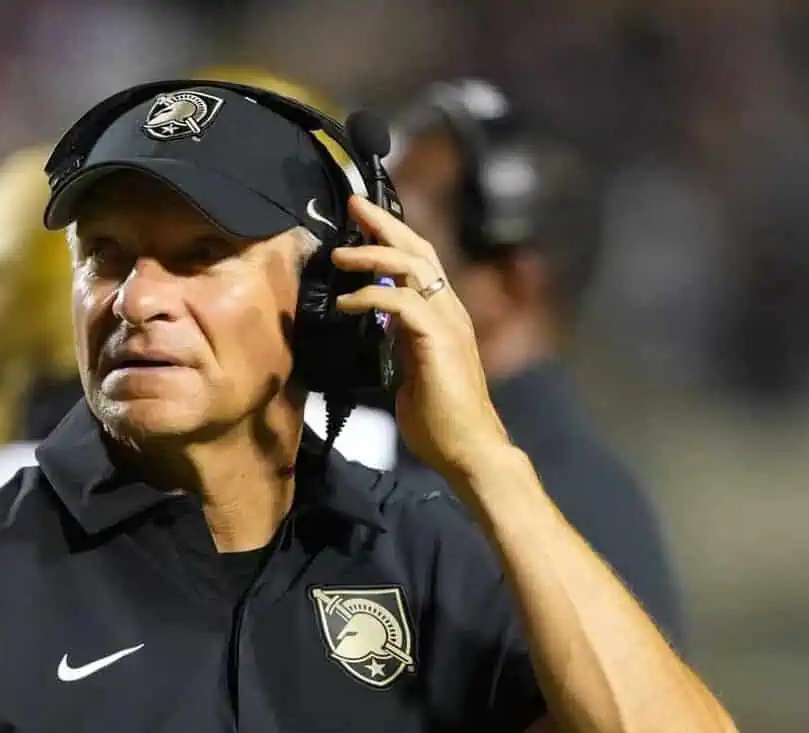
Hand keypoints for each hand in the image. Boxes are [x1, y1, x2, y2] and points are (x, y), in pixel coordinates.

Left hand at [330, 194, 513, 480]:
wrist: (469, 450)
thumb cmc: (440, 422)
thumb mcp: (411, 375)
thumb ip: (400, 348)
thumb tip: (379, 335)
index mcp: (444, 317)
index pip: (420, 263)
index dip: (393, 238)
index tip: (362, 220)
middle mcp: (450, 311)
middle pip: (418, 251)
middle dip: (384, 224)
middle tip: (353, 205)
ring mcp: (449, 323)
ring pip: (412, 268)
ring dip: (372, 254)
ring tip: (339, 255)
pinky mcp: (439, 341)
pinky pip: (402, 303)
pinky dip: (371, 296)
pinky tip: (346, 303)